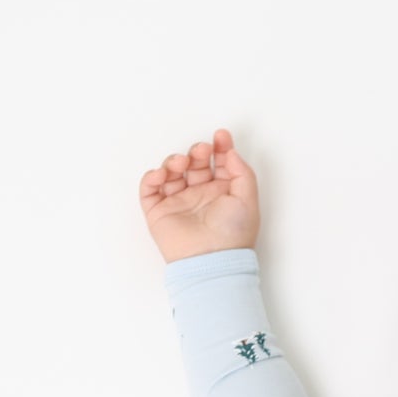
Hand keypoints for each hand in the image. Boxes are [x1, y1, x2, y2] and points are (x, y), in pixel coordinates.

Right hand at [140, 128, 260, 262]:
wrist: (211, 261)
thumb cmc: (232, 236)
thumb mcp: (248, 200)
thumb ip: (242, 172)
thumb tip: (231, 152)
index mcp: (222, 195)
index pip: (219, 164)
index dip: (220, 147)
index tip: (221, 135)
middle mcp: (201, 197)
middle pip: (195, 164)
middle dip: (197, 151)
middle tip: (202, 150)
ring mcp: (179, 203)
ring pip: (172, 171)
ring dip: (175, 161)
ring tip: (183, 163)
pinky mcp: (159, 212)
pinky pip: (149, 188)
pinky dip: (152, 177)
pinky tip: (163, 175)